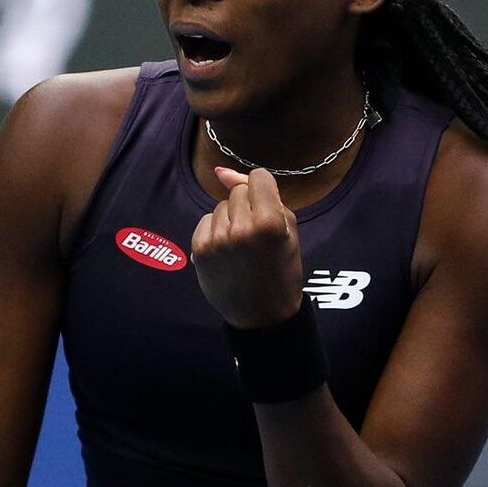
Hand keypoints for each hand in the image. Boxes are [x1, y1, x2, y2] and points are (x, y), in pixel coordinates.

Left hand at [192, 166, 306, 327]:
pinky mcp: (200, 249)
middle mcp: (241, 228)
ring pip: (220, 205)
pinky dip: (216, 230)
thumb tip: (221, 172)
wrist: (263, 315)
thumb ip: (262, 195)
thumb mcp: (288, 231)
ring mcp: (218, 239)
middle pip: (238, 191)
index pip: (258, 177)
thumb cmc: (282, 270)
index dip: (264, 189)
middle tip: (257, 234)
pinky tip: (227, 250)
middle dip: (248, 205)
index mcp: (270, 222)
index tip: (268, 206)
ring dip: (231, 219)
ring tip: (242, 246)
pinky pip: (206, 220)